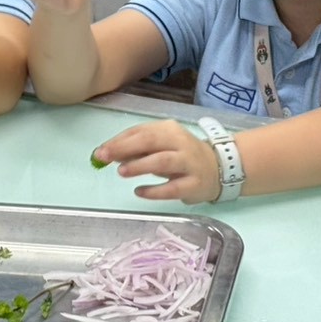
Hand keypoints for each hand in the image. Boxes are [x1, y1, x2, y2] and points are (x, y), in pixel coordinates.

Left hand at [95, 120, 220, 203]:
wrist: (219, 168)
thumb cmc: (182, 155)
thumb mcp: (161, 146)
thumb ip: (137, 149)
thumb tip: (109, 153)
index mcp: (169, 129)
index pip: (140, 131)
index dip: (118, 140)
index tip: (100, 151)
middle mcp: (180, 143)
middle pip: (150, 141)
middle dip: (124, 148)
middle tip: (104, 157)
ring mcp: (189, 163)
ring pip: (163, 161)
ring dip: (140, 165)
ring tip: (121, 171)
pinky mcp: (194, 184)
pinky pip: (172, 188)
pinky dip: (154, 190)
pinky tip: (139, 192)